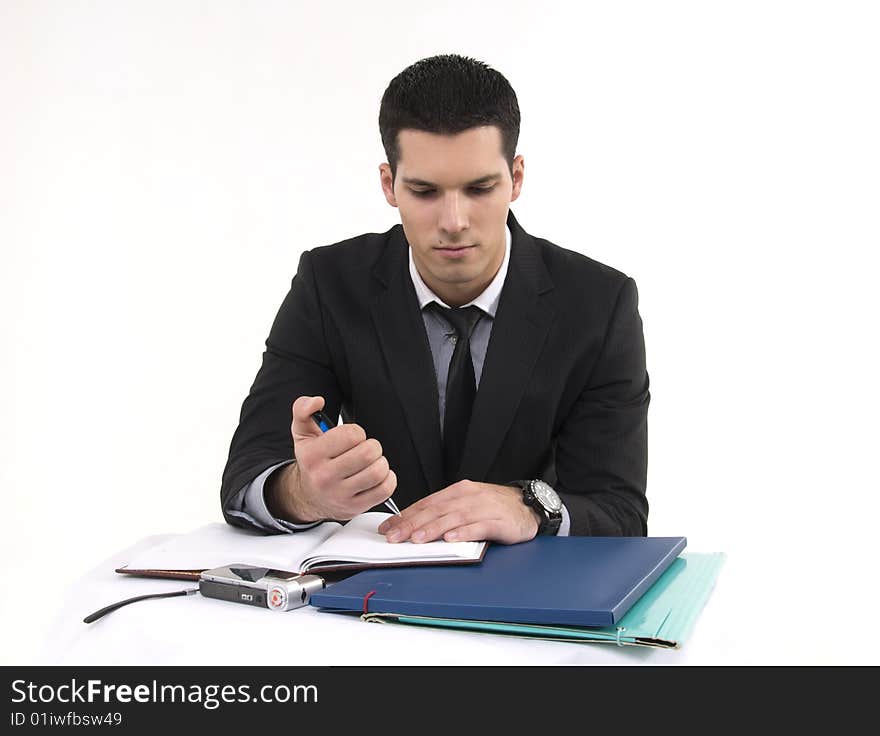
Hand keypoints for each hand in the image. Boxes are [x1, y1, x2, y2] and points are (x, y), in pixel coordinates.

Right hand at [267, 396, 396, 522]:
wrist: (308, 496)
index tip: (352, 438)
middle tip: (365, 449)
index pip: (351, 435)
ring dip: (381, 462)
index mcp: (312, 455)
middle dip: (372, 446)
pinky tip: (377, 476)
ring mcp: (341, 495)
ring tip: (371, 462)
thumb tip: (317, 401)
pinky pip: (385, 490)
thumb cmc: (311, 461)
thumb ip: (303, 409)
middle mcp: (325, 477)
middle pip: (368, 453)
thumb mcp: (302, 433)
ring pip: (378, 472)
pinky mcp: (356, 507)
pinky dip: (388, 479)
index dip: (357, 432)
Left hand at [377, 480, 539, 544]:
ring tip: (417, 539)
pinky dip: (464, 532)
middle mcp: (467, 497)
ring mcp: (483, 508)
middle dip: (412, 524)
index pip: (425, 504)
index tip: (387, 528)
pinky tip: (451, 538)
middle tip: (394, 536)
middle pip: (435, 510)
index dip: (405, 516)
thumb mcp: (466, 504)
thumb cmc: (494, 507)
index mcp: (457, 492)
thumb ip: (444, 513)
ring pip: (453, 518)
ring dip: (433, 528)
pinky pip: (479, 527)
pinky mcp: (499, 521)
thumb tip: (414, 526)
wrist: (528, 505)